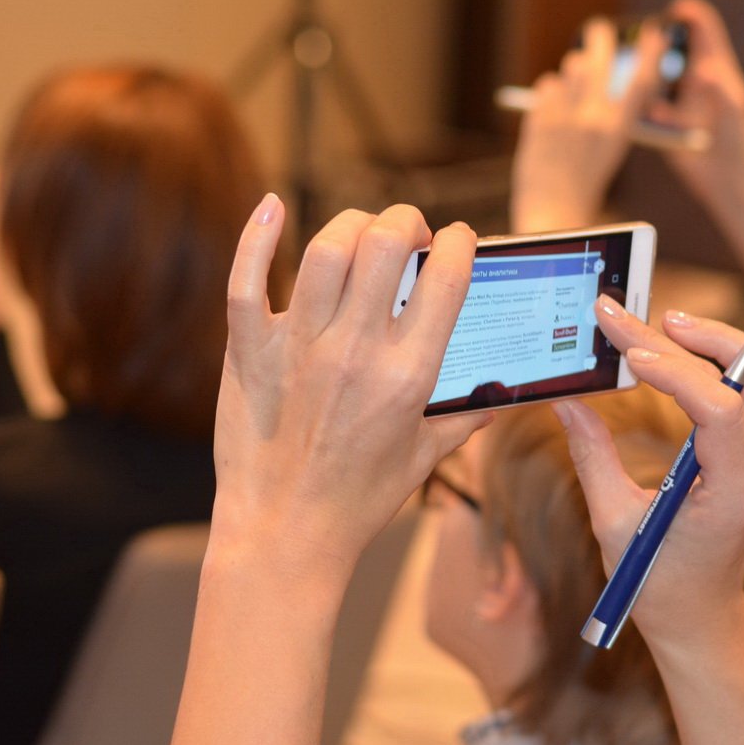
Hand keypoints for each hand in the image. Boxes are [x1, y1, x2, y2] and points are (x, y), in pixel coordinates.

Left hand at [211, 195, 491, 580]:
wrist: (284, 537)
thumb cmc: (358, 502)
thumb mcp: (424, 458)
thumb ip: (463, 420)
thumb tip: (496, 398)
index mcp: (407, 375)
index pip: (445, 279)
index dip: (458, 242)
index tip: (457, 239)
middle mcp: (354, 352)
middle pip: (385, 244)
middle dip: (405, 221)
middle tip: (409, 233)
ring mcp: (297, 349)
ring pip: (326, 249)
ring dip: (351, 224)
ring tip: (361, 232)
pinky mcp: (249, 354)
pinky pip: (247, 282)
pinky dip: (255, 236)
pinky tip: (271, 207)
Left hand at [510, 18, 665, 231]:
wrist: (554, 208)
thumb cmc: (586, 178)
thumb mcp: (610, 144)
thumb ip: (609, 109)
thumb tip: (597, 66)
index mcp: (620, 128)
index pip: (643, 79)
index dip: (651, 53)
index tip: (653, 34)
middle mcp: (593, 116)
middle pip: (599, 55)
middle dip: (600, 37)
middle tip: (598, 30)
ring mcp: (563, 114)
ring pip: (572, 67)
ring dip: (574, 73)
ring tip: (574, 96)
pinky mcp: (539, 115)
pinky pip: (548, 84)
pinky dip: (552, 94)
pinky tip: (553, 115)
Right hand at [557, 299, 743, 648]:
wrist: (701, 616)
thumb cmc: (658, 582)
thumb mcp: (615, 524)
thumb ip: (592, 458)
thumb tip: (567, 401)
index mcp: (734, 493)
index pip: (721, 412)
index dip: (675, 375)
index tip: (628, 356)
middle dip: (693, 339)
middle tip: (629, 318)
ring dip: (715, 342)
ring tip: (661, 322)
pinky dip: (712, 362)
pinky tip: (671, 349)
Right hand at [649, 0, 743, 203]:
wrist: (726, 177)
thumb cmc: (738, 139)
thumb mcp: (735, 110)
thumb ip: (723, 88)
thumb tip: (704, 68)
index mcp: (716, 69)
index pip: (705, 31)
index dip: (693, 14)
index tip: (678, 7)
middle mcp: (693, 80)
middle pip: (673, 47)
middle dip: (658, 37)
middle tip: (646, 35)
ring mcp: (676, 99)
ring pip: (653, 74)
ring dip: (643, 69)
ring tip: (634, 67)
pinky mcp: (661, 121)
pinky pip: (643, 107)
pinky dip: (640, 105)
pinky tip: (643, 110)